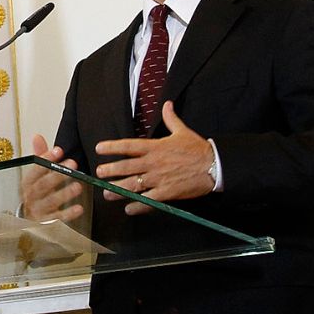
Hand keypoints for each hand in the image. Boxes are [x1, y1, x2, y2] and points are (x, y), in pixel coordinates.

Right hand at [19, 134, 84, 222]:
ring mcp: (37, 211)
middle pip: (43, 185)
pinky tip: (78, 208)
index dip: (46, 159)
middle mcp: (30, 196)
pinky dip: (67, 214)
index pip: (35, 169)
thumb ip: (39, 157)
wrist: (26, 223)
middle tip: (74, 164)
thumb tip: (37, 136)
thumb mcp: (36, 177)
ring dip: (64, 193)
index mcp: (27, 183)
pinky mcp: (44, 225)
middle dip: (58, 174)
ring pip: (50, 201)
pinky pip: (56, 220)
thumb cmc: (35, 196)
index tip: (59, 150)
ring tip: (78, 186)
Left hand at [95, 102, 215, 214]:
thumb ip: (171, 118)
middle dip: (110, 170)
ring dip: (118, 190)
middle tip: (99, 174)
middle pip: (126, 167)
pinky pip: (148, 201)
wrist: (214, 166)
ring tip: (107, 193)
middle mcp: (154, 163)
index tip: (99, 149)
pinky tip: (128, 209)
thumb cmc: (198, 149)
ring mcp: (159, 179)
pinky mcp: (167, 193)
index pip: (128, 146)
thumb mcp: (182, 131)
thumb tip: (167, 104)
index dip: (112, 147)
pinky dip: (137, 206)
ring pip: (133, 185)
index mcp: (155, 147)